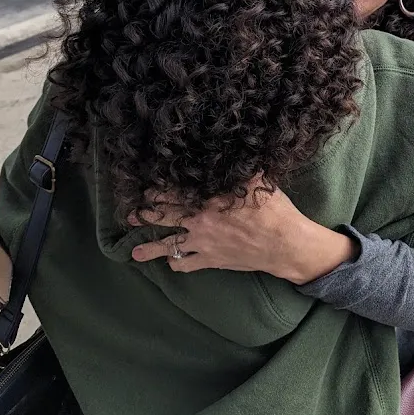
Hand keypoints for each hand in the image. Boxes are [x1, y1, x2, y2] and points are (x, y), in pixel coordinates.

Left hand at [130, 183, 357, 284]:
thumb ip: (236, 169)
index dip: (158, 190)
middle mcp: (199, 220)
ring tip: (134, 253)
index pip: (175, 192)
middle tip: (131, 215)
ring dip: (149, 248)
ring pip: (169, 245)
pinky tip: (169, 263)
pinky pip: (186, 264)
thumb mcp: (255, 180)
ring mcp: (202, 242)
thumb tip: (228, 150)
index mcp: (208, 198)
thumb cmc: (272, 209)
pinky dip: (175, 263)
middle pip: (165, 216)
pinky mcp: (210, 260)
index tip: (145, 187)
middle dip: (145, 214)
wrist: (283, 243)